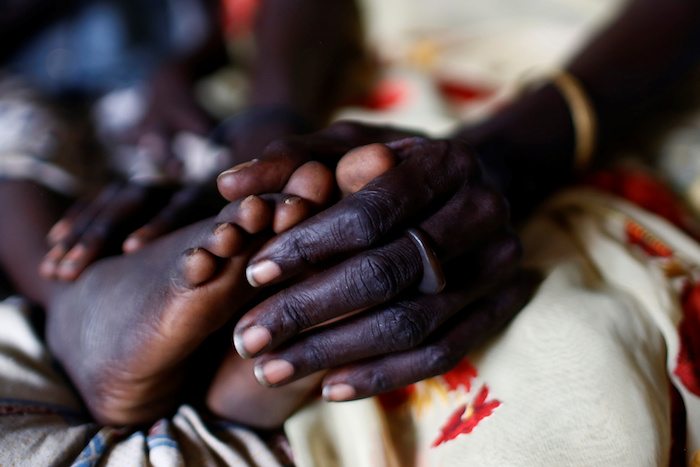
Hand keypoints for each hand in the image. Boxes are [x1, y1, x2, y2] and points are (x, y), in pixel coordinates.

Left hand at [218, 122, 537, 399]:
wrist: (468, 188)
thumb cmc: (393, 167)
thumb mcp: (346, 147)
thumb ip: (290, 162)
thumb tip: (229, 186)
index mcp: (445, 163)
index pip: (371, 213)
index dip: (309, 247)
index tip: (253, 275)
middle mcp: (482, 212)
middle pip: (389, 273)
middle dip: (309, 309)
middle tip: (248, 338)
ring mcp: (497, 265)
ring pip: (413, 322)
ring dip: (334, 352)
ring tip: (271, 368)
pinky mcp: (498, 306)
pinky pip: (441, 353)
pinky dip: (382, 376)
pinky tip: (326, 388)